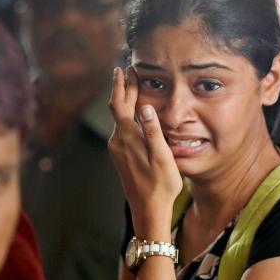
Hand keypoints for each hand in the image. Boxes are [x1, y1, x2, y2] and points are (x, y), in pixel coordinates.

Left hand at [108, 67, 181, 237]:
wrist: (148, 210)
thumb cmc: (160, 185)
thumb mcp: (162, 156)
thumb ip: (153, 130)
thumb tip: (145, 107)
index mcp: (127, 138)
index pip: (119, 104)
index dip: (120, 86)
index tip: (122, 69)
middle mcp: (117, 142)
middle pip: (118, 109)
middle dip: (124, 90)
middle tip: (131, 72)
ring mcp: (117, 150)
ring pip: (119, 119)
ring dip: (126, 102)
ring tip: (135, 88)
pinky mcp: (121, 157)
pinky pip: (122, 129)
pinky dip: (127, 116)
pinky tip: (136, 114)